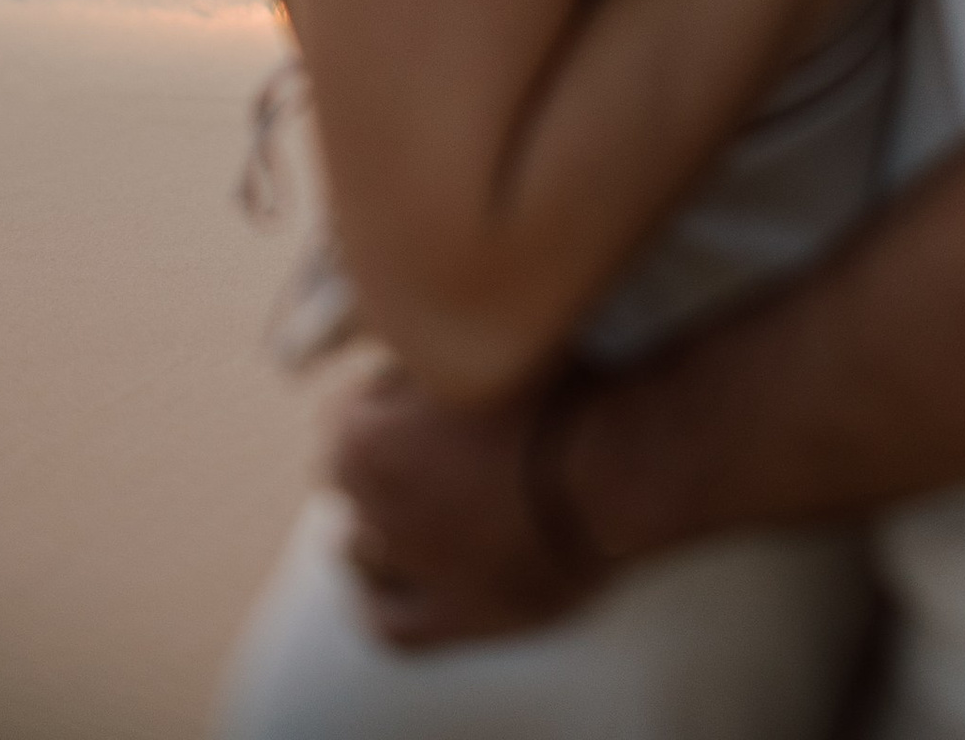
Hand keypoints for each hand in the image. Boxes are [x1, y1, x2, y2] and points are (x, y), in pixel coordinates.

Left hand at [330, 363, 597, 648]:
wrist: (619, 464)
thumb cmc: (557, 385)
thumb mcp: (478, 340)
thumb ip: (426, 352)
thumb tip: (408, 347)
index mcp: (362, 440)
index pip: (345, 412)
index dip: (384, 396)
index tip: (420, 384)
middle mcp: (373, 510)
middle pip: (349, 483)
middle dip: (379, 459)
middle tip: (429, 438)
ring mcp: (415, 569)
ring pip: (362, 552)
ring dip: (378, 526)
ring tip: (418, 502)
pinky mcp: (457, 618)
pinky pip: (393, 624)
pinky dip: (385, 601)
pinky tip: (392, 585)